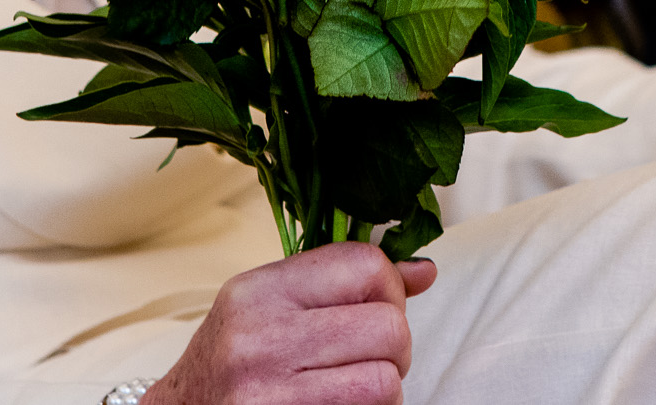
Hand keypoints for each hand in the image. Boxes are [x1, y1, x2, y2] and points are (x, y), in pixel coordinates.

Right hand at [143, 243, 438, 404]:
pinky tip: (340, 404)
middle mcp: (260, 338)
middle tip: (370, 355)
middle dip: (395, 344)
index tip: (377, 307)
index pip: (365, 265)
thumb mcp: (271, 306)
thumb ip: (342, 283)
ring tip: (353, 385)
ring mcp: (270, 392)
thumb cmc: (232, 361)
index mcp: (260, 290)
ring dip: (384, 386)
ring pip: (386, 381)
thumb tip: (423, 271)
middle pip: (388, 326)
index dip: (390, 288)